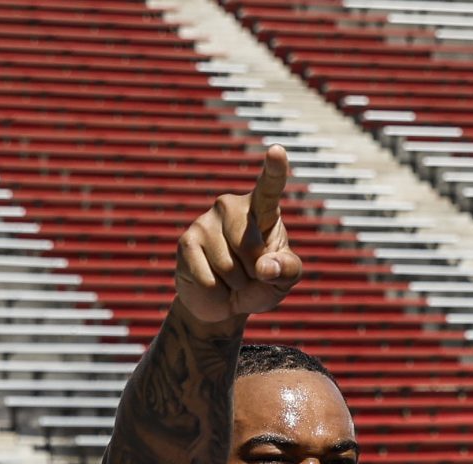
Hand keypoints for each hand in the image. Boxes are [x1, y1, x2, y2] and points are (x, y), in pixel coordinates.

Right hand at [174, 146, 303, 326]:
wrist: (226, 304)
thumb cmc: (260, 284)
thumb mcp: (284, 279)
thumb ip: (286, 269)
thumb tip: (265, 267)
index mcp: (262, 209)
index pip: (270, 187)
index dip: (275, 170)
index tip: (278, 150)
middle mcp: (231, 207)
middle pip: (250, 248)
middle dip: (254, 273)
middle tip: (249, 276)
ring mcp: (205, 221)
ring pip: (229, 267)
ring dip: (235, 285)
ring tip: (231, 280)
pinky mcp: (186, 242)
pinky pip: (209, 279)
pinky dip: (217, 294)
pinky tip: (214, 286)